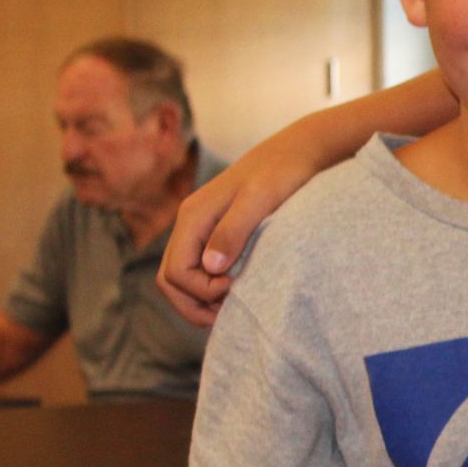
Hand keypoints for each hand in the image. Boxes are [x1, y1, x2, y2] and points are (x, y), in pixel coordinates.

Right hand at [157, 143, 323, 325]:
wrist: (297, 152)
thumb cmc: (282, 173)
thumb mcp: (260, 201)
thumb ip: (234, 232)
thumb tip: (210, 267)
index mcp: (193, 216)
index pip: (176, 272)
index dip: (201, 290)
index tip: (236, 287)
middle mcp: (190, 223)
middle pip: (170, 280)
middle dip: (194, 304)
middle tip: (229, 313)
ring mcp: (201, 228)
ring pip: (181, 277)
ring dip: (201, 299)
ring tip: (235, 306)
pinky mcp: (216, 232)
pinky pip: (199, 268)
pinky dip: (211, 288)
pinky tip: (239, 291)